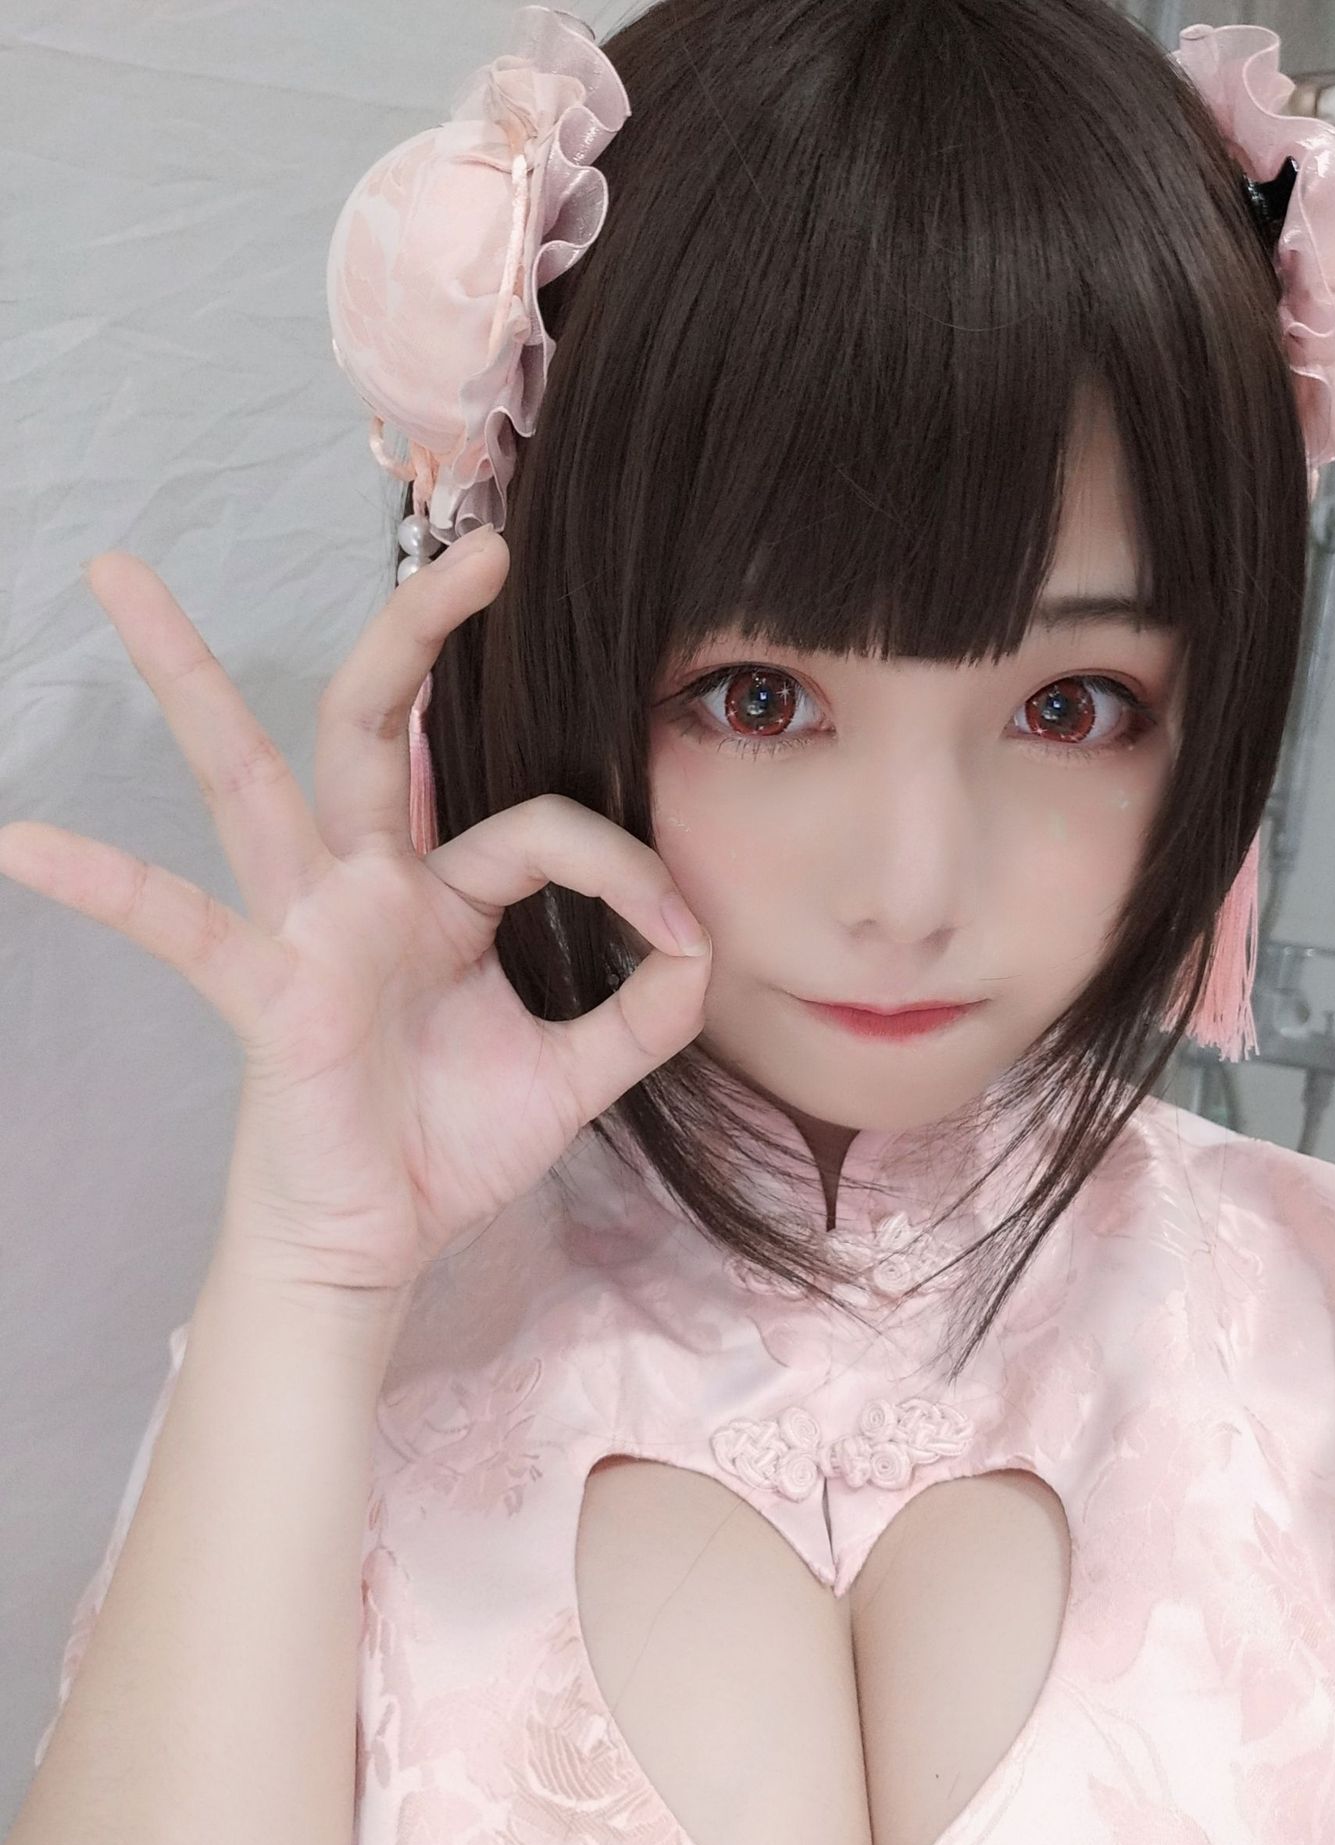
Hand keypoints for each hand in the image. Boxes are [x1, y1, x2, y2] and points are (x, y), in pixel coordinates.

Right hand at [0, 531, 711, 1309]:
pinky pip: (180, 927)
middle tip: (483, 546)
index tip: (676, 934)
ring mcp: (305, 926)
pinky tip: (25, 844)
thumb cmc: (455, 1143)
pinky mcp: (267, 988)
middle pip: (373, 728)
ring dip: (191, 678)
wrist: (377, 1243)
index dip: (621, 866)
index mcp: (444, 892)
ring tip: (123, 578)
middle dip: (417, 631)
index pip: (537, 825)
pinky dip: (106, 887)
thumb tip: (702, 947)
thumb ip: (648, 1008)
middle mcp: (367, 886)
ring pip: (250, 778)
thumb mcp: (578, 1072)